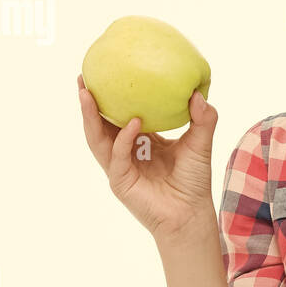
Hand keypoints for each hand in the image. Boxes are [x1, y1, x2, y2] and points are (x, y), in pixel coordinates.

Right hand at [78, 73, 219, 243]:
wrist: (191, 213)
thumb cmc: (193, 181)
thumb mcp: (200, 143)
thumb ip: (203, 118)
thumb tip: (199, 92)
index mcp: (139, 141)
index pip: (119, 115)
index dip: (110, 96)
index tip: (104, 72)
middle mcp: (125, 153)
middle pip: (99, 124)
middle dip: (88, 102)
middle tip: (82, 78)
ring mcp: (119, 168)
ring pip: (97, 139)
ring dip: (91, 116)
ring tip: (87, 93)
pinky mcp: (121, 181)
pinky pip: (119, 156)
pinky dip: (124, 138)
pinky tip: (133, 122)